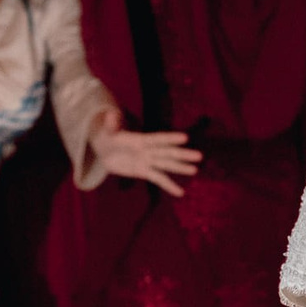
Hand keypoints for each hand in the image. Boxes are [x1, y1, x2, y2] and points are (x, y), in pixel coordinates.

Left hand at [87, 109, 203, 197]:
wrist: (105, 149)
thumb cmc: (108, 136)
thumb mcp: (107, 130)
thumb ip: (111, 125)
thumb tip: (111, 114)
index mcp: (141, 139)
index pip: (158, 139)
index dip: (170, 138)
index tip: (185, 138)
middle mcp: (148, 150)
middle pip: (167, 153)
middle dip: (182, 155)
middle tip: (200, 156)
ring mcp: (148, 161)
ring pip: (167, 165)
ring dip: (181, 168)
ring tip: (195, 170)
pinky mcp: (145, 171)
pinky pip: (159, 179)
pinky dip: (169, 186)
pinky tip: (181, 193)